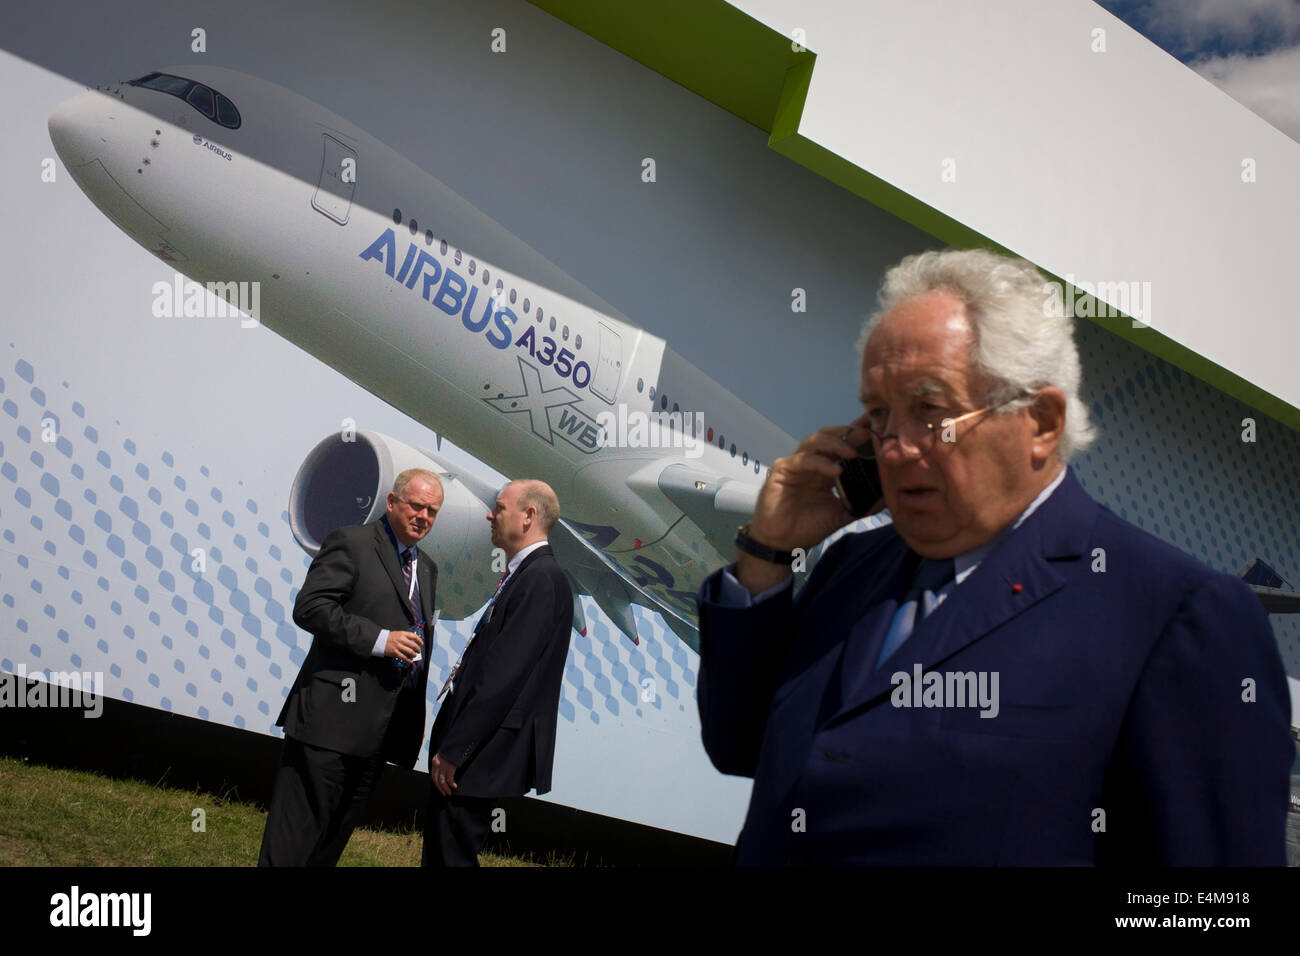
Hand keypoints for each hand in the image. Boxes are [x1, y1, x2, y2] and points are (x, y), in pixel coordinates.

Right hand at [385, 630, 422, 662]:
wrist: (380, 640)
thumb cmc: (390, 637)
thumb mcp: (398, 633)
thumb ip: (406, 636)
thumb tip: (414, 641)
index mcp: (403, 634)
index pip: (414, 636)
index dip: (419, 640)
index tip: (421, 643)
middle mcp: (401, 640)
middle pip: (413, 645)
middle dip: (418, 649)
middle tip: (419, 651)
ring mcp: (398, 646)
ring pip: (410, 651)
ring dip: (414, 654)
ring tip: (415, 655)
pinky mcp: (395, 652)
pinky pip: (404, 657)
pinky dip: (408, 660)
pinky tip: (410, 661)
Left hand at [430, 753, 458, 795]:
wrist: (455, 743)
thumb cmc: (451, 749)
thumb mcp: (442, 755)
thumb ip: (441, 762)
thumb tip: (442, 772)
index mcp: (435, 762)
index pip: (433, 776)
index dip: (436, 784)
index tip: (440, 789)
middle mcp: (437, 765)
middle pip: (437, 780)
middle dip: (440, 788)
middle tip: (444, 794)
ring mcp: (444, 767)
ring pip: (442, 781)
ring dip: (446, 789)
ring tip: (449, 793)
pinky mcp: (450, 768)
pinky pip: (449, 779)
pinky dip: (451, 784)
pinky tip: (454, 786)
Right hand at [736, 419, 879, 594]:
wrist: (783, 544)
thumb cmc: (808, 527)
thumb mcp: (842, 514)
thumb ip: (863, 504)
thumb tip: (890, 497)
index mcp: (825, 469)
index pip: (842, 444)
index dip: (858, 434)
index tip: (877, 428)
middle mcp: (811, 462)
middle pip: (828, 435)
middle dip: (848, 432)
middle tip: (867, 433)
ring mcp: (795, 464)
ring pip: (814, 441)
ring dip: (835, 444)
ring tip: (853, 453)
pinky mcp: (782, 470)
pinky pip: (802, 460)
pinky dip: (820, 463)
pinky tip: (836, 470)